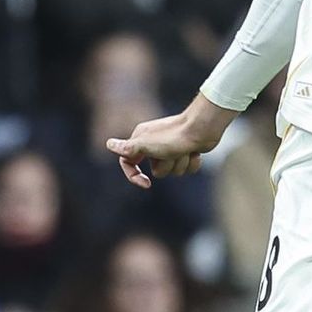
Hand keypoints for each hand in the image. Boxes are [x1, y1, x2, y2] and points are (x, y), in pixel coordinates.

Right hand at [107, 93, 233, 187]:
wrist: (203, 127)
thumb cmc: (173, 136)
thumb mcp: (145, 144)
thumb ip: (127, 148)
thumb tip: (108, 144)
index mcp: (141, 139)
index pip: (128, 162)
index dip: (134, 175)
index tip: (146, 184)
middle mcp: (155, 143)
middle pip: (156, 171)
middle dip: (167, 165)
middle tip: (172, 152)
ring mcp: (172, 148)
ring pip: (173, 171)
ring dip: (180, 164)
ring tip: (185, 150)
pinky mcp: (187, 151)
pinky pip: (187, 168)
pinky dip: (192, 162)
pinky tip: (195, 152)